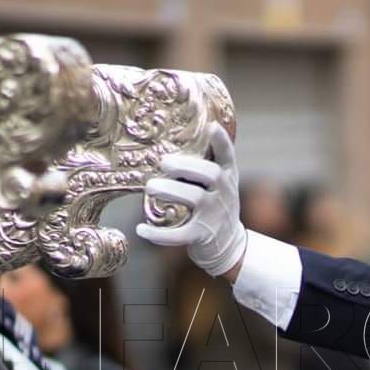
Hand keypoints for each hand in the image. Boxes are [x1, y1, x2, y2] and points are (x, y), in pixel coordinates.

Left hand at [135, 123, 246, 276]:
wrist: (228, 243)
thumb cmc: (216, 205)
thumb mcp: (220, 182)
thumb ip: (207, 162)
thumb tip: (181, 133)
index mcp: (227, 176)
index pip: (227, 155)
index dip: (221, 141)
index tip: (211, 126)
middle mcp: (224, 193)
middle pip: (210, 174)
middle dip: (186, 166)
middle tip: (163, 163)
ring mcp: (213, 215)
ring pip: (194, 199)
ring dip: (170, 191)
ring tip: (151, 187)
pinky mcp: (201, 235)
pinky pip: (180, 235)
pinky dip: (159, 234)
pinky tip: (141, 229)